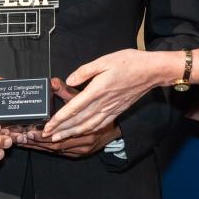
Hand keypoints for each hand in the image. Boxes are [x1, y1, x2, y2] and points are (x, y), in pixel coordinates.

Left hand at [42, 50, 175, 140]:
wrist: (151, 71)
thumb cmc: (129, 63)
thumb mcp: (104, 60)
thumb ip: (85, 71)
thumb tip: (69, 80)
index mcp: (97, 90)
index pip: (73, 108)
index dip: (59, 119)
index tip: (48, 125)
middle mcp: (103, 103)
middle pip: (78, 121)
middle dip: (61, 130)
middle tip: (46, 136)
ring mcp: (110, 109)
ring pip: (88, 126)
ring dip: (71, 133)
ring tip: (59, 138)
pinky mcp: (117, 111)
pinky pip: (99, 124)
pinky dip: (87, 131)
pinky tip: (80, 132)